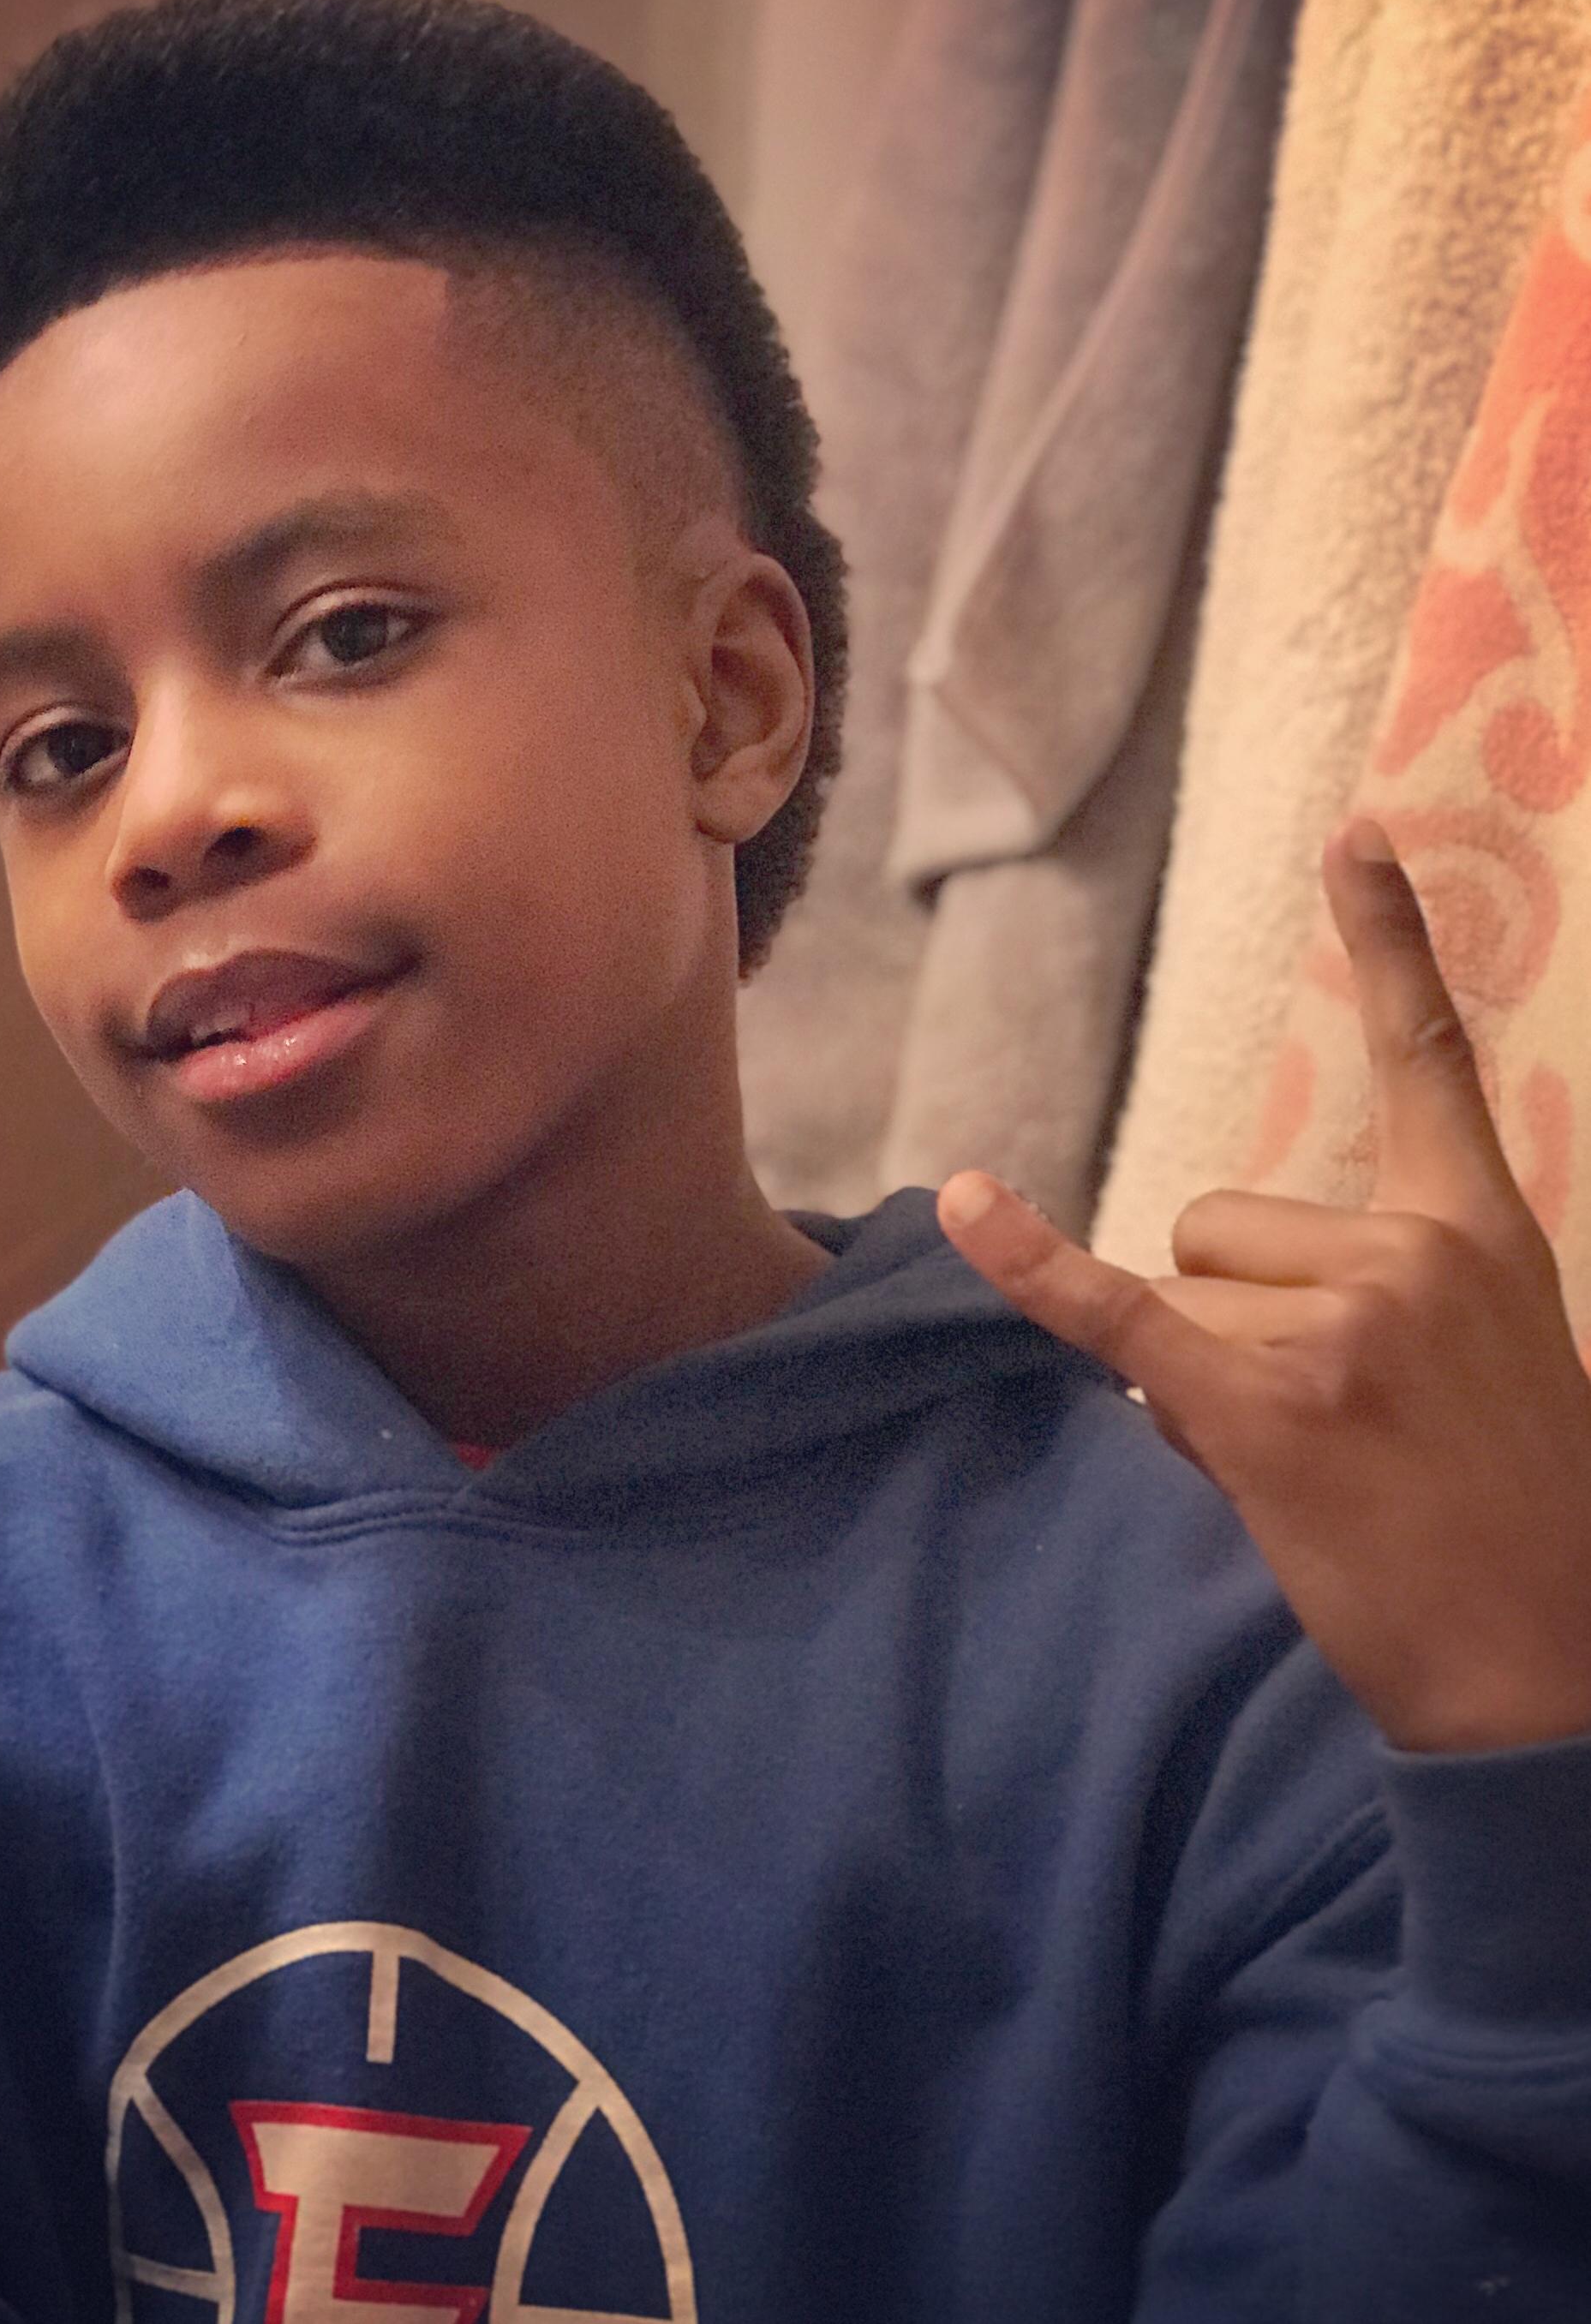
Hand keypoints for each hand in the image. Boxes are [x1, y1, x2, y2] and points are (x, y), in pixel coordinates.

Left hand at [938, 818, 1590, 1755]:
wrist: (1551, 1665)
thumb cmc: (1516, 1519)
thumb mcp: (1493, 1365)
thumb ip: (1384, 1289)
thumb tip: (1232, 1292)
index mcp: (1481, 1231)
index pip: (1427, 1057)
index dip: (1390, 943)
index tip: (1355, 834)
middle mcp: (1410, 1250)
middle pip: (1218, 1224)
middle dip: (1233, 1318)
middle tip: (1332, 1424)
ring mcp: (1339, 1324)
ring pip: (1176, 1297)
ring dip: (1201, 1378)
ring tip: (1311, 1467)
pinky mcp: (1264, 1402)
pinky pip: (1116, 1311)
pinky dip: (1033, 1267)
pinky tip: (968, 1206)